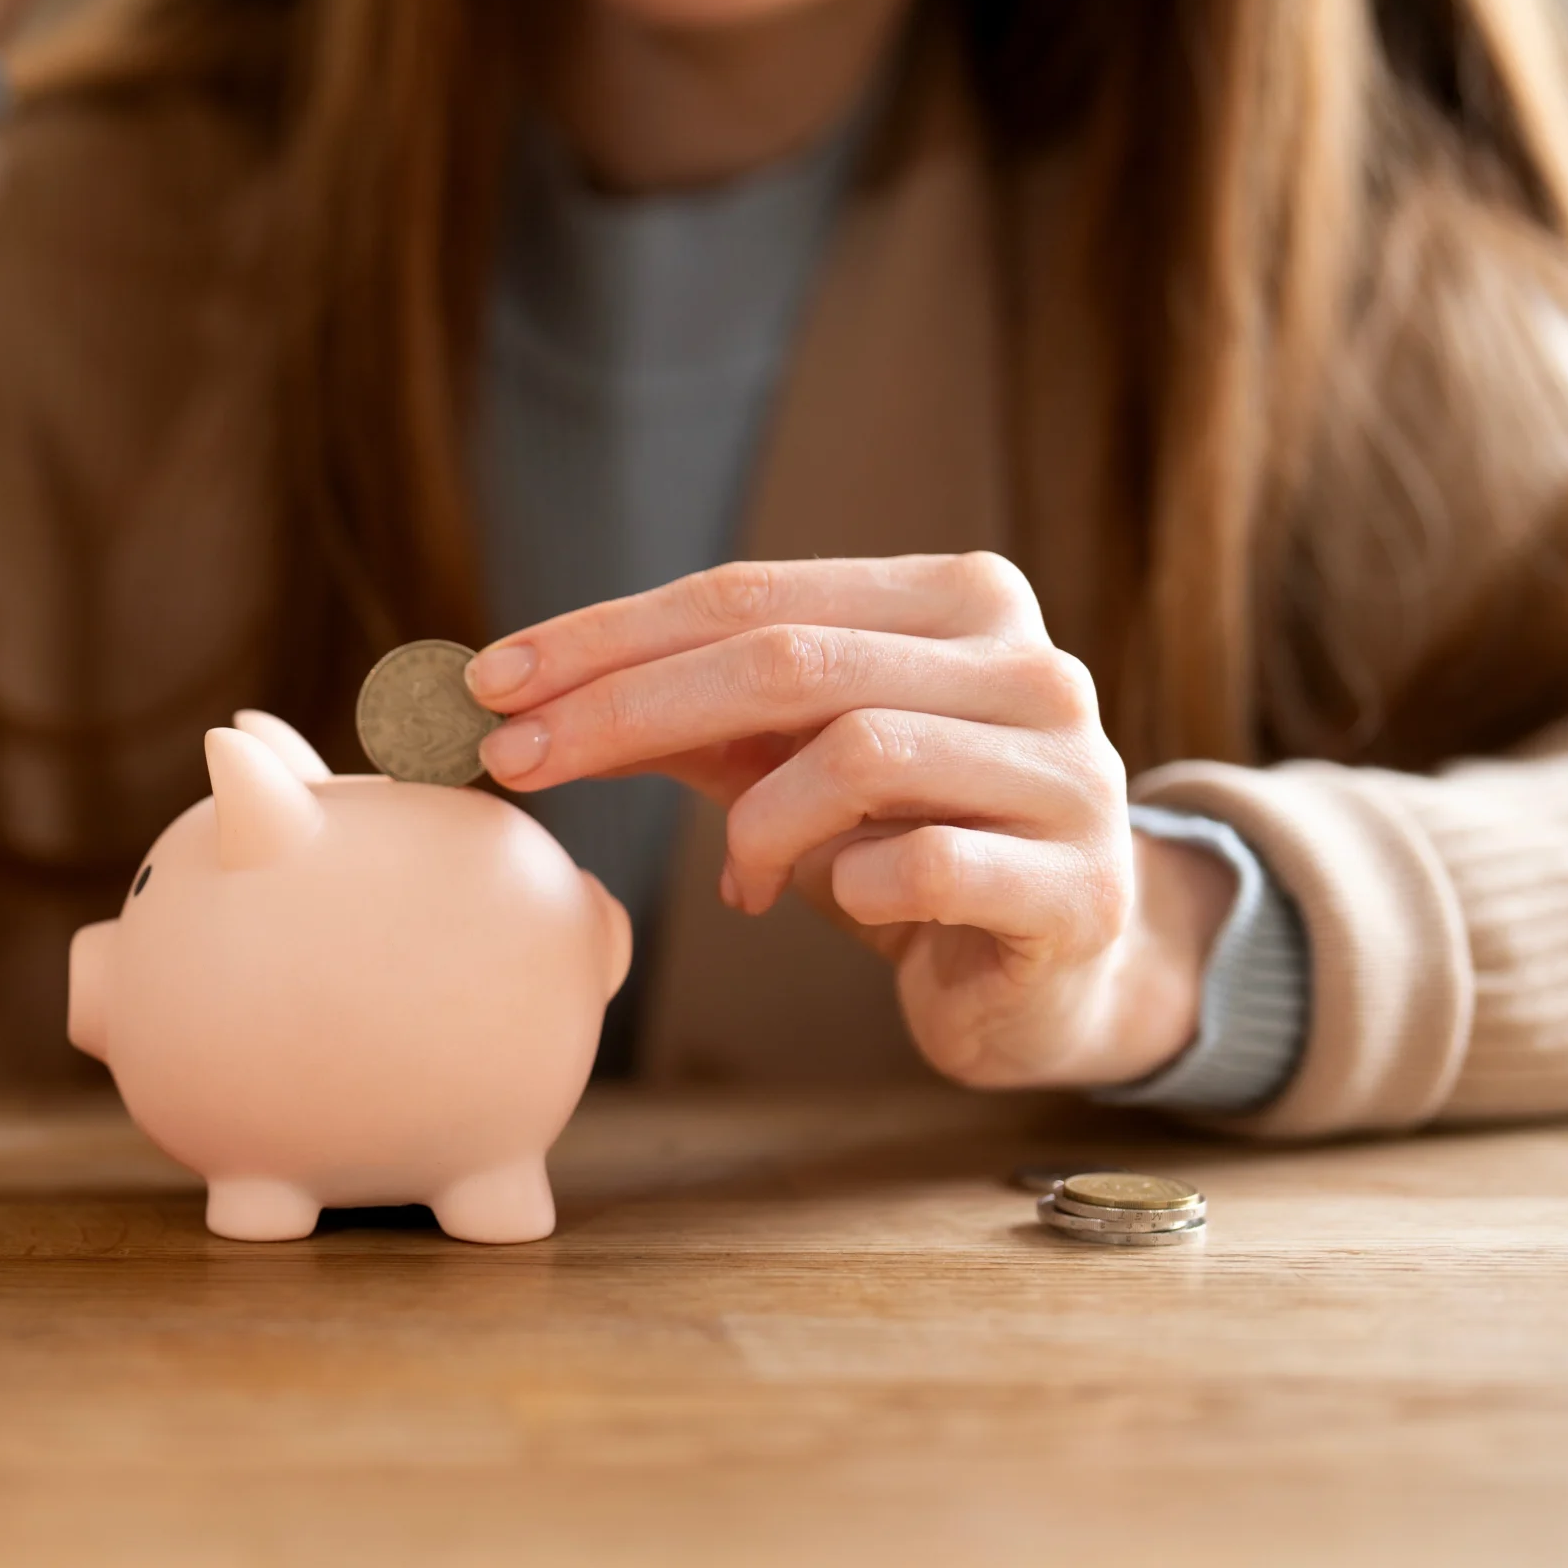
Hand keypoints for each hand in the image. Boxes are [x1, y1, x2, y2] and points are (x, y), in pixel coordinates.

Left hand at [466, 553, 1237, 1090]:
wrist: (1055, 975)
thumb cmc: (904, 847)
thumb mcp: (789, 764)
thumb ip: (691, 714)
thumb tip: (520, 688)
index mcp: (958, 601)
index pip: (751, 592)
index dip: (609, 634)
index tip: (491, 680)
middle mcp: (1029, 665)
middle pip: (786, 658)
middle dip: (624, 706)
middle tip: (516, 759)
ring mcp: (1068, 772)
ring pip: (855, 752)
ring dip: (757, 825)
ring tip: (742, 882)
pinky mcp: (1076, 885)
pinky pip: (923, 863)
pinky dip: (846, 886)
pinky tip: (837, 905)